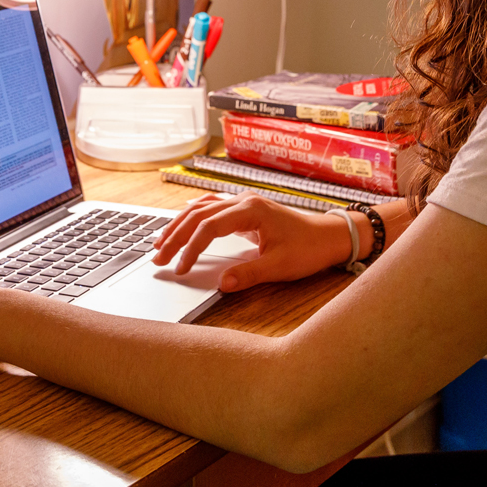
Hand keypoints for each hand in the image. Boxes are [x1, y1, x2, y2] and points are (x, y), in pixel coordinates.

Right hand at [151, 193, 352, 291]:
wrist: (329, 236)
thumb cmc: (309, 249)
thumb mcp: (280, 266)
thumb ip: (249, 274)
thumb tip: (222, 284)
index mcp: (251, 210)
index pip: (208, 227)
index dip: (190, 248)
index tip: (181, 269)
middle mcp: (243, 201)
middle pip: (198, 214)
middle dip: (175, 236)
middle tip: (157, 258)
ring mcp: (244, 203)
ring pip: (201, 208)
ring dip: (180, 225)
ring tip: (160, 244)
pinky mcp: (245, 210)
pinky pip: (211, 209)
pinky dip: (193, 217)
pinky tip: (182, 223)